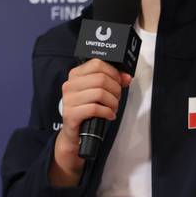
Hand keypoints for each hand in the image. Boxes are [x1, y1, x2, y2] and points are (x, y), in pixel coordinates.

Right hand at [53, 59, 130, 179]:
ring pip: (100, 93)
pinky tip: (109, 115)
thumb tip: (127, 77)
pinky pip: (95, 108)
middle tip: (116, 98)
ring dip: (113, 102)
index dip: (113, 73)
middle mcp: (70, 85)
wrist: (75, 132)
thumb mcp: (100, 92)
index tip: (120, 82)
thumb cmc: (88, 109)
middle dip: (115, 89)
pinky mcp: (71, 114)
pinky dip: (107, 112)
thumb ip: (113, 81)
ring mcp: (68, 100)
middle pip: (101, 79)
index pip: (97, 64)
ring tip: (113, 108)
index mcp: (75, 75)